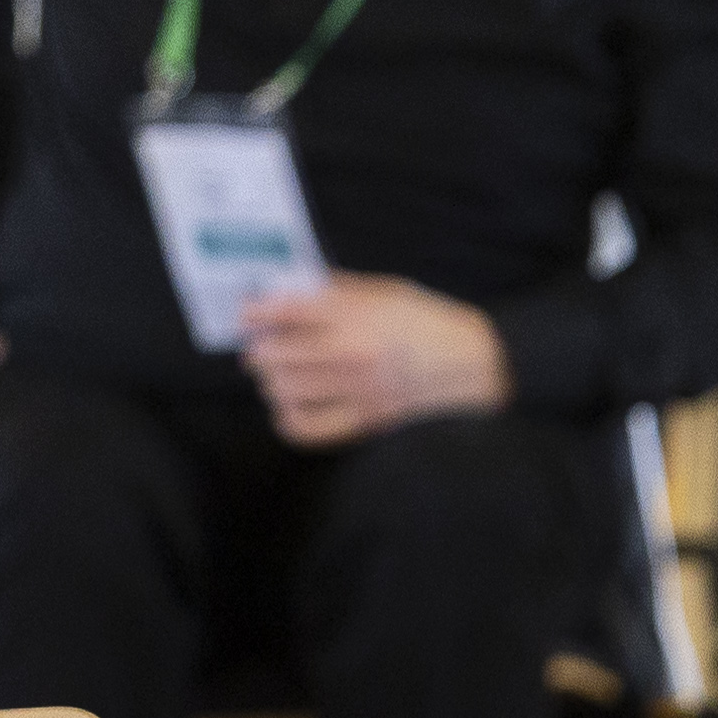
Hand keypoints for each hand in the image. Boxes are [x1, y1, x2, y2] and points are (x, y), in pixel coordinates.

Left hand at [237, 273, 509, 446]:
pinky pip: (306, 428)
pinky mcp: (363, 419)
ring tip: (276, 373)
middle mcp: (350, 352)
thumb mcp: (386, 290)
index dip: (256, 312)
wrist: (470, 364)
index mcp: (356, 314)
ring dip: (271, 380)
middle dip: (258, 348)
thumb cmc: (427, 321)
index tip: (247, 313)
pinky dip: (287, 418)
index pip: (286, 311)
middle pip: (274, 354)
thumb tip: (293, 288)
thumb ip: (339, 289)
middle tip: (260, 345)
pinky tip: (290, 406)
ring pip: (283, 389)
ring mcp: (355, 390)